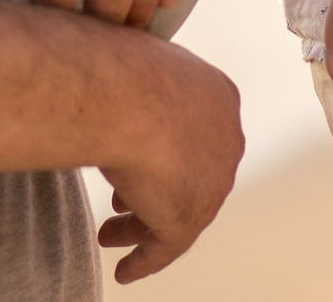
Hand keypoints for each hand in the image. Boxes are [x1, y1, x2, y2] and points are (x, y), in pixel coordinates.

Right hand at [92, 49, 242, 281]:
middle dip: (153, 186)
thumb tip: (108, 88)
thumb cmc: (122, 69)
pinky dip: (143, 259)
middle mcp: (224, 139)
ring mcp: (212, 182)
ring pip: (174, 210)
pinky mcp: (189, 217)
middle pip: (187, 172)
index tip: (136, 154)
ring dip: (139, 223)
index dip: (163, 147)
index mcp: (217, 96)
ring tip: (109, 232)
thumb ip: (136, 83)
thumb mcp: (135, 62)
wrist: (125, 97)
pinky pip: (165, 247)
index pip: (194, 130)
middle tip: (121, 197)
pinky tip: (125, 270)